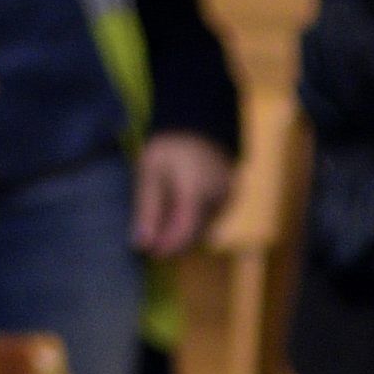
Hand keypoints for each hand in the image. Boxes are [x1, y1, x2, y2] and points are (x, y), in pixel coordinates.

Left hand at [134, 133, 237, 257]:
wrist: (199, 120)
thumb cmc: (170, 144)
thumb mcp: (150, 172)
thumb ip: (147, 210)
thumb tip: (141, 245)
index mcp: (196, 194)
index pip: (183, 235)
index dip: (165, 248)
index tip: (148, 253)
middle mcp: (217, 201)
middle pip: (195, 236)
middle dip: (173, 243)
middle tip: (151, 241)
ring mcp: (228, 200)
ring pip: (204, 229)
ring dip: (184, 233)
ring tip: (163, 224)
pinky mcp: (231, 198)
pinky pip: (212, 219)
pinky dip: (195, 221)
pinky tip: (180, 211)